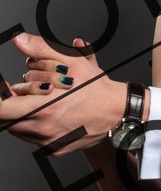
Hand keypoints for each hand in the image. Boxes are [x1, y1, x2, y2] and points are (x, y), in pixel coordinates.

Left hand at [0, 34, 130, 155]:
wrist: (118, 113)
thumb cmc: (96, 88)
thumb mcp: (72, 62)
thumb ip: (41, 49)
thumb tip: (20, 40)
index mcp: (45, 108)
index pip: (2, 108)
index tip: (3, 88)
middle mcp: (45, 129)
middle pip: (7, 118)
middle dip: (13, 102)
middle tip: (30, 91)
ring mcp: (50, 142)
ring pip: (18, 128)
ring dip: (22, 114)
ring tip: (43, 101)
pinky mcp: (55, 150)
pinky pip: (34, 139)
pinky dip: (36, 126)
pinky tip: (52, 115)